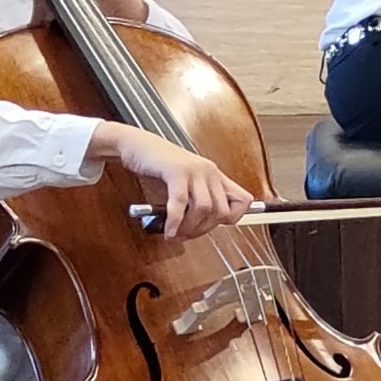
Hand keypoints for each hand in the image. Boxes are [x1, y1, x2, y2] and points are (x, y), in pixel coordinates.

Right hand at [92, 124, 253, 237]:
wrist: (137, 144)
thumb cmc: (159, 166)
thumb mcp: (185, 182)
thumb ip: (195, 199)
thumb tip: (199, 228)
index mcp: (214, 174)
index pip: (243, 200)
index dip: (231, 218)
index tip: (210, 226)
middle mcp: (208, 171)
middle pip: (221, 211)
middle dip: (203, 230)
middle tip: (186, 235)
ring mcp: (194, 169)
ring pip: (204, 208)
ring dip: (189, 227)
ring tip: (175, 233)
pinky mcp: (176, 170)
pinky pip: (180, 202)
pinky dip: (175, 221)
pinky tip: (168, 230)